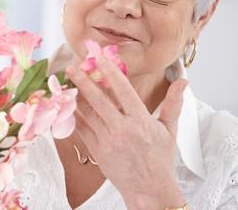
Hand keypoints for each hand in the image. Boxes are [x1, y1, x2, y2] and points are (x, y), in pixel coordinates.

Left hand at [65, 56, 187, 209]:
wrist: (148, 188)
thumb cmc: (159, 158)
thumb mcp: (170, 129)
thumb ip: (173, 103)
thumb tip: (183, 81)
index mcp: (141, 121)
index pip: (124, 90)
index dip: (111, 72)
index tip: (100, 58)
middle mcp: (122, 129)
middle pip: (99, 100)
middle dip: (84, 81)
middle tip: (72, 67)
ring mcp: (107, 140)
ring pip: (86, 113)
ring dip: (74, 96)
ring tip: (65, 82)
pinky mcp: (96, 149)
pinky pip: (80, 129)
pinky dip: (72, 115)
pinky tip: (65, 104)